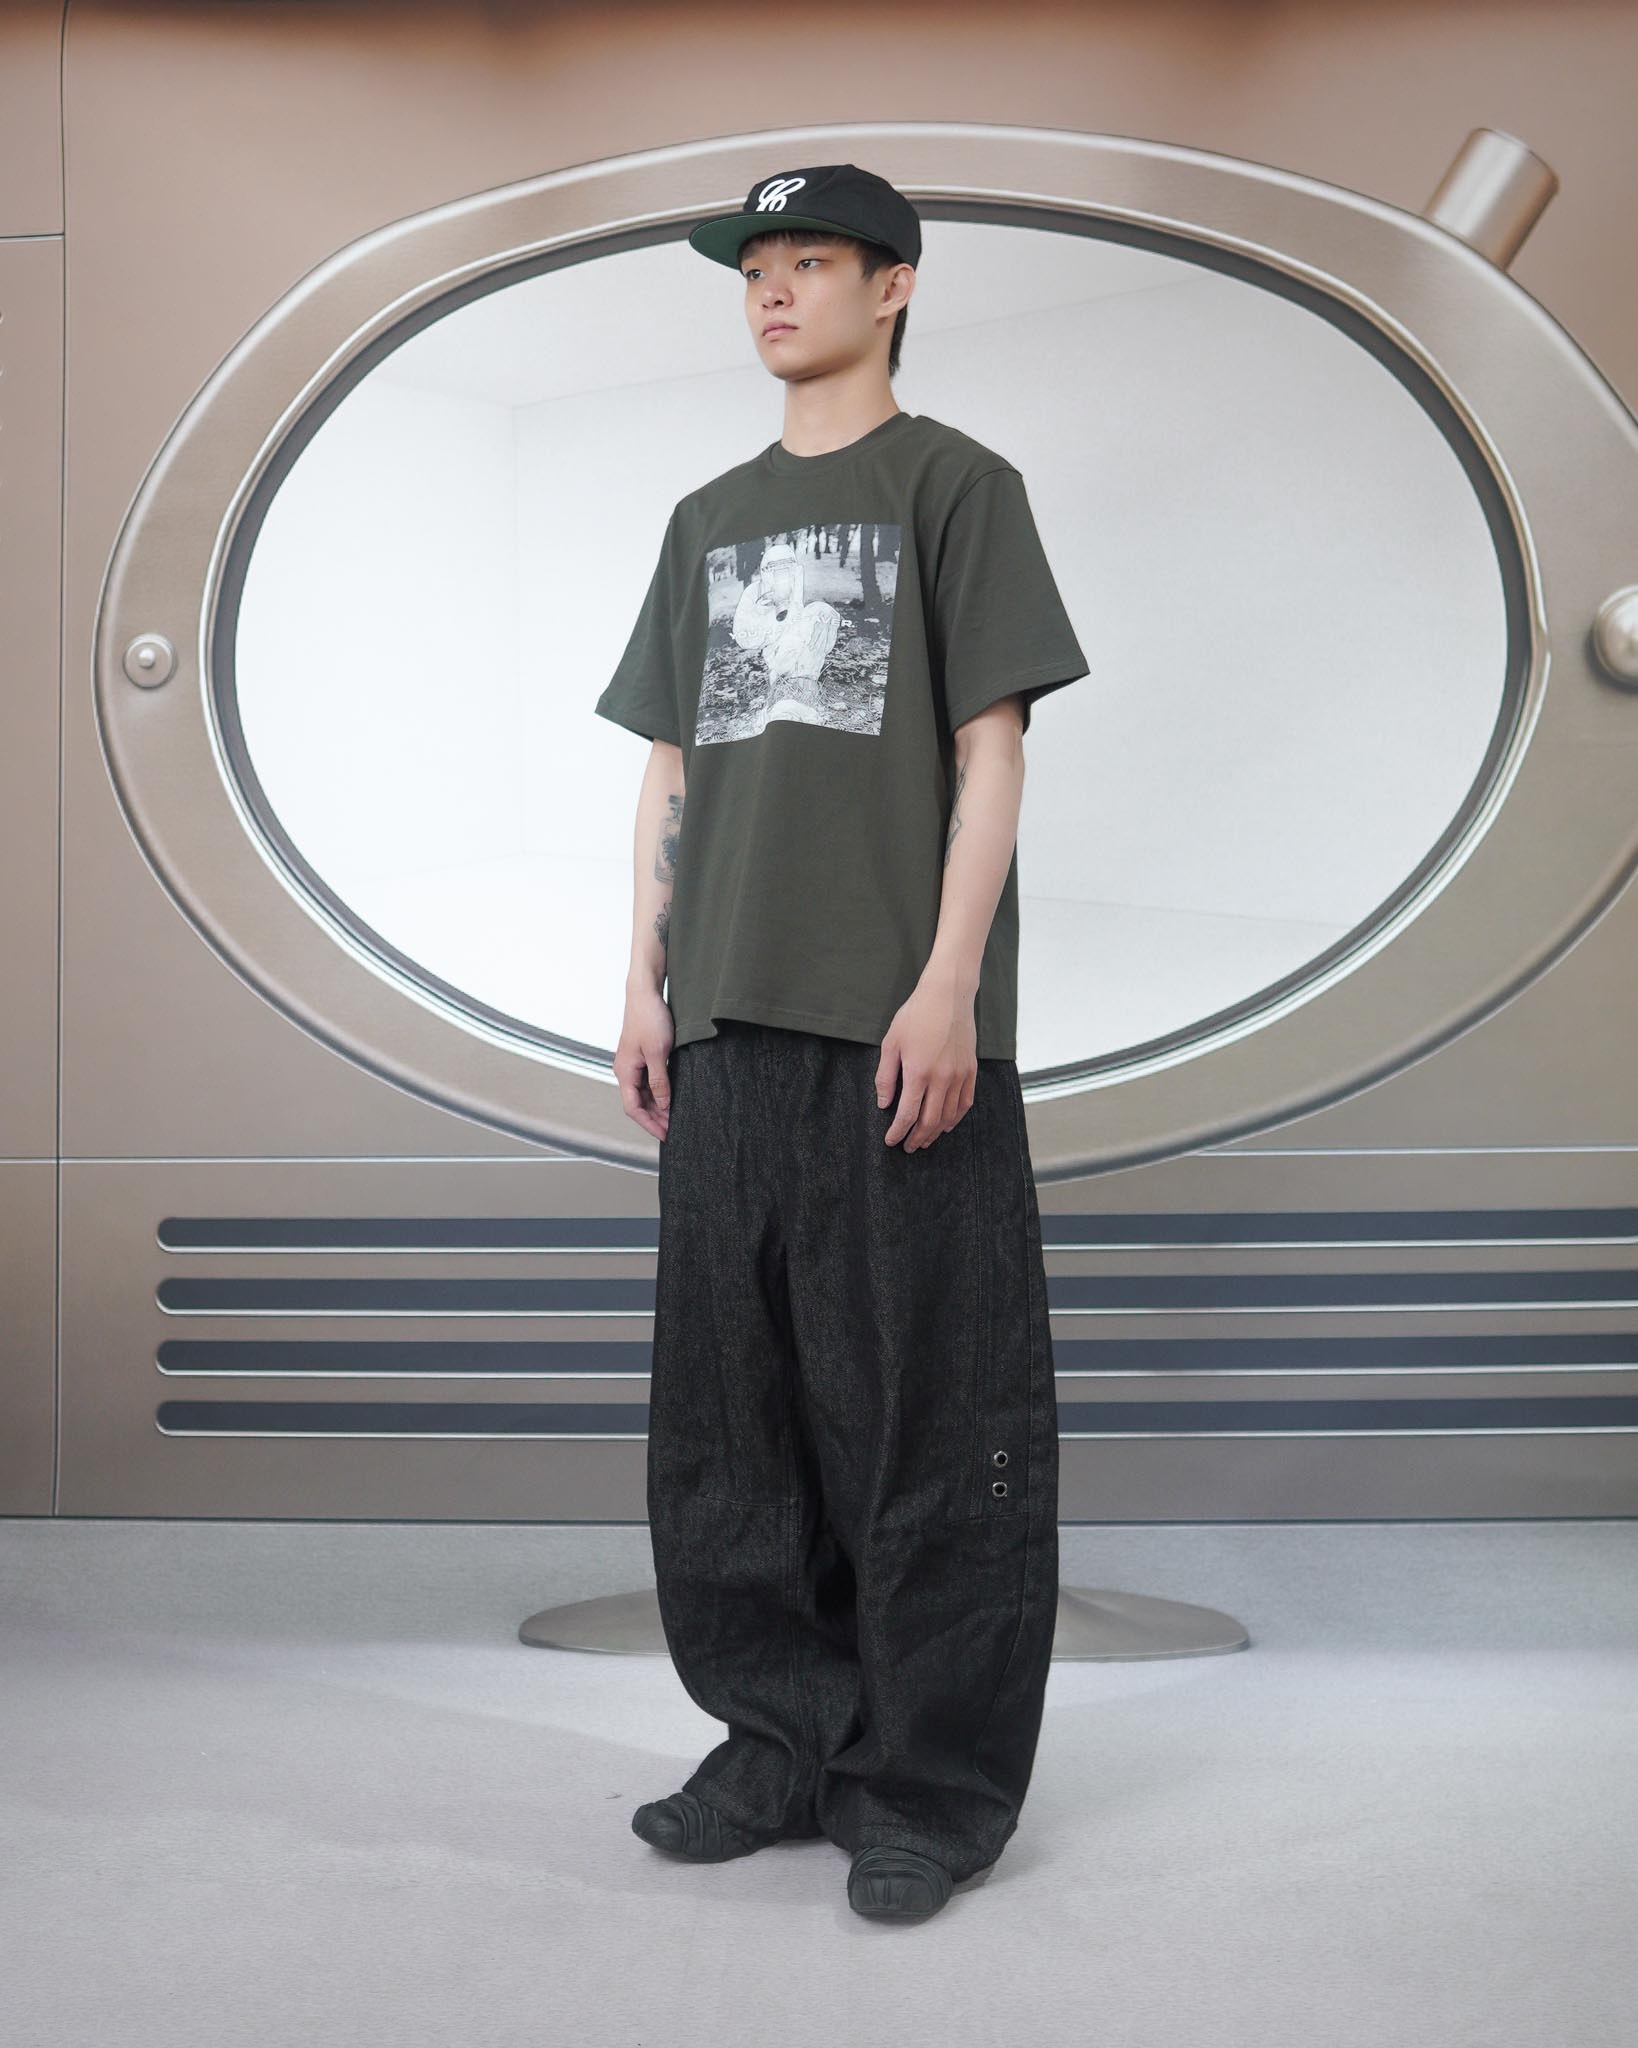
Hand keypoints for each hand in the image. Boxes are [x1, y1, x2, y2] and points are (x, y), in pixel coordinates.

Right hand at [614, 984, 674, 1139]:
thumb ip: (660, 1081)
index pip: (633, 1108)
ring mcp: (633, 1064)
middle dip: (656, 1118)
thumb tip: (664, 1105)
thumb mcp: (658, 1053)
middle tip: (676, 1129)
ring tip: (676, 1116)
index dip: (649, 1124)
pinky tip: (672, 1097)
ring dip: (658, 1106)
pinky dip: (659, 1092)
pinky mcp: (641, 1056)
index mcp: (625, 1072)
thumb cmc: (649, 1018)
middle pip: (638, 1103)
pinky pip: (648, 1081)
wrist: (645, 992)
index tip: (666, 1135)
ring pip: (644, 1093)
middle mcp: (626, 1070)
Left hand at [876, 980, 977, 1150]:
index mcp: (918, 1073)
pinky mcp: (971, 1070)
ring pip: (949, 1116)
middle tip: (908, 1147)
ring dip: (936, 1132)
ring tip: (925, 1139)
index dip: (898, 1132)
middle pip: (930, 1121)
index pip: (907, 1114)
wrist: (948, 995)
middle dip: (917, 1138)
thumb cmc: (916, 1015)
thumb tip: (884, 1103)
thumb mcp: (891, 1043)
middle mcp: (942, 1078)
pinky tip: (947, 1124)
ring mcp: (959, 1075)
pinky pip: (965, 1103)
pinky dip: (956, 1118)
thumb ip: (886, 1076)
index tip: (891, 1141)